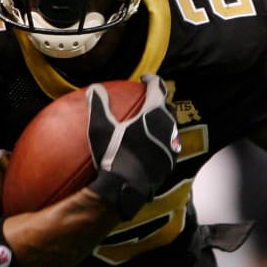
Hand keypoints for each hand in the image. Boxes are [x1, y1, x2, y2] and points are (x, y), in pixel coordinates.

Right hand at [86, 74, 179, 218]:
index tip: (145, 78)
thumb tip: (94, 87)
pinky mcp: (171, 161)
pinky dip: (163, 139)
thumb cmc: (112, 155)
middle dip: (160, 100)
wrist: (126, 188)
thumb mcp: (101, 129)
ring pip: (171, 126)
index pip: (157, 88)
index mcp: (154, 113)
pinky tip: (153, 145)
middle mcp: (168, 126)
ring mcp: (172, 145)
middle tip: (150, 99)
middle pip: (168, 106)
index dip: (152, 80)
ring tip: (152, 122)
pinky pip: (170, 145)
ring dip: (163, 120)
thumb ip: (99, 105)